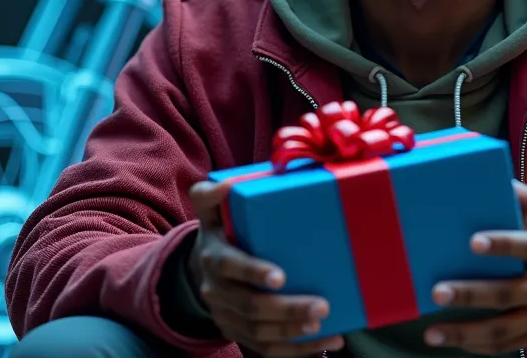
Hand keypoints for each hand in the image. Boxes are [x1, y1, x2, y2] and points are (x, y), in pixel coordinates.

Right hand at [187, 181, 344, 356]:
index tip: (281, 277)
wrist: (199, 269)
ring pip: (259, 332)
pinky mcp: (239, 333)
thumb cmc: (220, 232)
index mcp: (213, 258)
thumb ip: (211, 195)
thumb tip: (225, 184)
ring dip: (293, 333)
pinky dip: (296, 351)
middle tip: (322, 306)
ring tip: (324, 325)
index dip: (253, 273)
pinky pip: (266, 349)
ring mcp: (228, 316)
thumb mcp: (210, 211)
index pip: (230, 267)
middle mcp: (218, 291)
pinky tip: (326, 342)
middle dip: (287, 310)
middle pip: (251, 307)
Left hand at [424, 182, 526, 354]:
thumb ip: (524, 201)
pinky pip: (502, 347)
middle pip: (508, 293)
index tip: (472, 242)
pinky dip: (474, 345)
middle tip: (438, 292)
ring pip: (502, 329)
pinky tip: (449, 340)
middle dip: (470, 294)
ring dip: (464, 331)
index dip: (502, 244)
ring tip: (432, 332)